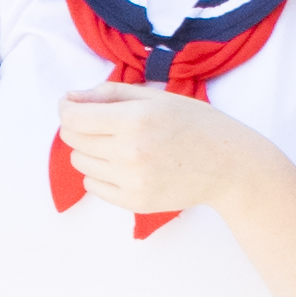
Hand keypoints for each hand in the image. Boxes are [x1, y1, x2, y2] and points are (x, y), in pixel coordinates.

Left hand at [50, 81, 263, 224]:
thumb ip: (109, 94)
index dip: (66, 108)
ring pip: (80, 163)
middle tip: (101, 124)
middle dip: (79, 127)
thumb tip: (69, 99)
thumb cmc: (194, 123)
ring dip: (90, 151)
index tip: (72, 105)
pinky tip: (125, 165)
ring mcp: (131, 180)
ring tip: (119, 145)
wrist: (229, 165)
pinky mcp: (134, 202)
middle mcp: (129, 152)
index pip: (73, 117)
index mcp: (134, 119)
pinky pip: (93, 187)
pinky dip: (100, 175)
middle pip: (72, 139)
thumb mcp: (155, 97)